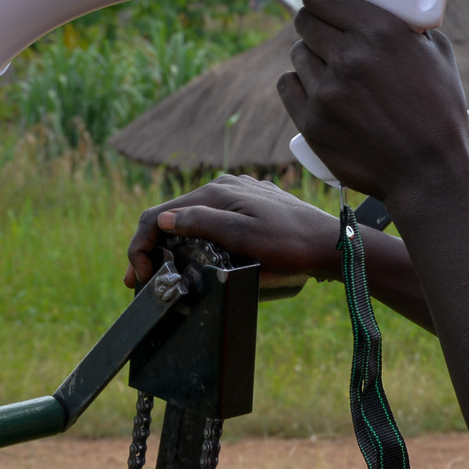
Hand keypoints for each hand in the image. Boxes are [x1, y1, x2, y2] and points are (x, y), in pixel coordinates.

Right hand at [126, 173, 340, 288]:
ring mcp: (239, 195)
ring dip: (172, 244)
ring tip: (163, 274)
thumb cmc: (289, 243)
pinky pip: (213, 220)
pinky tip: (195, 258)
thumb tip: (163, 220)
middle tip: (141, 282)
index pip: (159, 214)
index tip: (138, 277)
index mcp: (216, 192)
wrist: (330, 243)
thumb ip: (201, 224)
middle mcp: (224, 186)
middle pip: (173, 215)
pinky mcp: (250, 206)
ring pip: (192, 218)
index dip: (141, 246)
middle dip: (152, 247)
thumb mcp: (241, 237)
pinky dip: (196, 238)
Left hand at [276, 0, 468, 200]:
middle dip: (314, 24)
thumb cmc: (441, 114)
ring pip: (297, 55)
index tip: (323, 2)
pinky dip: (298, 85)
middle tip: (326, 34)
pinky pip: (288, 86)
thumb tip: (393, 8)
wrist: (430, 173)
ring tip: (328, 68)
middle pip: (306, 22)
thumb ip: (410, 26)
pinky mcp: (313, 122)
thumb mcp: (439, 55)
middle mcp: (350, 56)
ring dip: (309, 56)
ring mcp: (327, 90)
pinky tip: (313, 88)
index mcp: (380, 30)